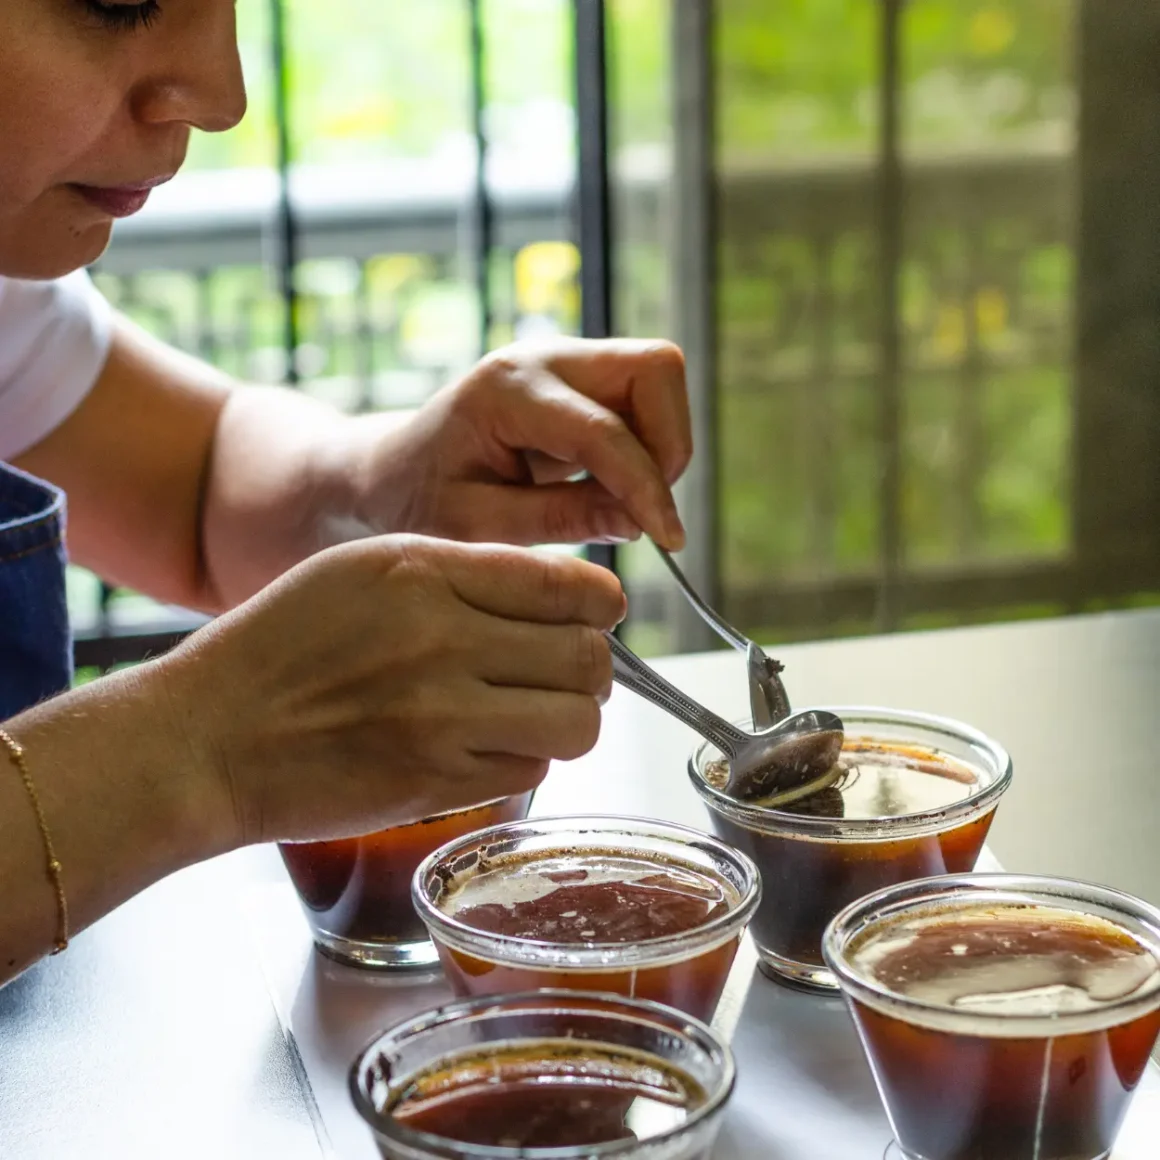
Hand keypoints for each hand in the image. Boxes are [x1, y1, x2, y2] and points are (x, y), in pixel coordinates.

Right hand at [158, 535, 623, 844]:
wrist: (208, 740)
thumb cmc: (281, 647)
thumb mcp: (363, 571)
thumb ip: (461, 571)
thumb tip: (557, 588)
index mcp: (425, 574)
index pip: (570, 584)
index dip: (601, 603)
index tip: (597, 613)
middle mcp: (442, 642)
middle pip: (589, 657)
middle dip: (591, 665)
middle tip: (565, 670)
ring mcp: (442, 719)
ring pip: (578, 722)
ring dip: (570, 718)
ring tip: (536, 711)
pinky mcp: (437, 783)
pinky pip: (532, 769)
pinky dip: (524, 758)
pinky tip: (487, 745)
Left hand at [349, 338, 691, 550]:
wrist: (392, 472)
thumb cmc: (419, 501)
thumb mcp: (476, 528)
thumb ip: (557, 520)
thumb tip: (638, 521)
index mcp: (507, 390)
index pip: (605, 430)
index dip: (646, 487)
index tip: (668, 539)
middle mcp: (543, 358)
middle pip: (655, 369)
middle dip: (669, 443)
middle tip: (644, 508)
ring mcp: (566, 362)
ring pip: (659, 378)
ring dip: (663, 444)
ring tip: (622, 501)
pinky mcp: (581, 380)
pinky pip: (645, 398)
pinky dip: (648, 445)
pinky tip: (610, 487)